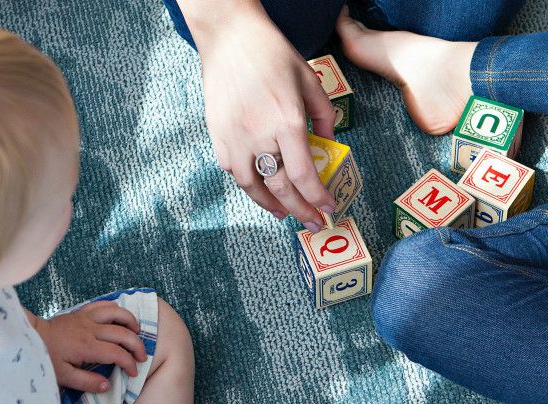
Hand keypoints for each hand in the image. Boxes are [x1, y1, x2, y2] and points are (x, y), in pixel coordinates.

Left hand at [32, 301, 146, 392]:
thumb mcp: (62, 376)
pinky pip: (104, 304)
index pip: (116, 354)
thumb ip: (86, 382)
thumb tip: (107, 385)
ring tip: (137, 333)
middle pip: (123, 333)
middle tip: (142, 357)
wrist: (30, 336)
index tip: (133, 372)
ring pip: (117, 313)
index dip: (129, 363)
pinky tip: (121, 318)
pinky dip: (116, 309)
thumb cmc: (46, 358)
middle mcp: (90, 329)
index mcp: (86, 347)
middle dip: (137, 345)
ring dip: (131, 322)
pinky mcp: (82, 312)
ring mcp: (87, 318)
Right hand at [191, 4, 336, 231]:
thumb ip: (324, 116)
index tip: (328, 209)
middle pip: (281, 188)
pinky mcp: (217, 135)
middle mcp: (259, 135)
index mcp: (286, 121)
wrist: (229, 37)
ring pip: (253, 187)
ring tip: (286, 212)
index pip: (304, 175)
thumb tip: (330, 145)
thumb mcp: (310, 80)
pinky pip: (233, 171)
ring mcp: (234, 137)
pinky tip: (261, 187)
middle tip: (313, 223)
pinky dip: (249, 184)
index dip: (317, 198)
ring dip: (271, 205)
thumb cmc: (272, 54)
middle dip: (301, 211)